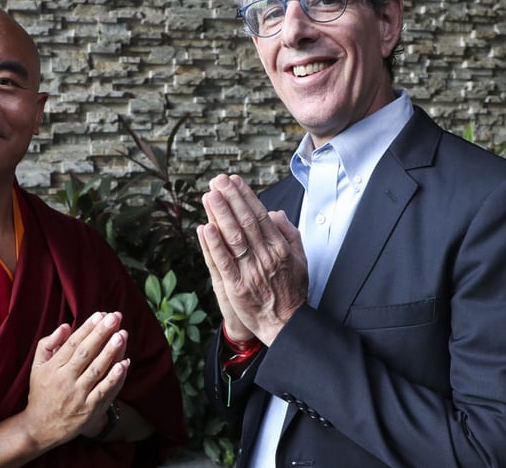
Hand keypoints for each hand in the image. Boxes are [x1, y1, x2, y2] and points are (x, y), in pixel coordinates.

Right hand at [22, 312, 128, 446]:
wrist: (40, 428)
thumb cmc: (42, 392)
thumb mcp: (37, 367)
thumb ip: (48, 344)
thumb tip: (66, 326)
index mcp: (52, 368)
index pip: (72, 344)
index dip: (87, 328)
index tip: (100, 314)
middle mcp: (65, 380)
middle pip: (86, 353)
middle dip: (101, 334)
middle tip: (114, 318)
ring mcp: (78, 396)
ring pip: (96, 370)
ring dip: (110, 352)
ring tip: (121, 335)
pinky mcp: (89, 410)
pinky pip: (104, 391)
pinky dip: (114, 378)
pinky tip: (124, 364)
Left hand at [197, 174, 307, 344]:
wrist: (286, 325)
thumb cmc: (292, 292)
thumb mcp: (300, 260)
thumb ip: (289, 235)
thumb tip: (275, 214)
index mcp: (280, 249)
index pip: (260, 216)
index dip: (246, 197)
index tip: (234, 181)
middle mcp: (265, 257)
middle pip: (244, 222)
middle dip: (230, 199)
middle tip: (217, 181)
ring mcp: (250, 272)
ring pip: (233, 238)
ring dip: (220, 215)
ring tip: (209, 196)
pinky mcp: (237, 287)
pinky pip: (223, 262)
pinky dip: (213, 245)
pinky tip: (205, 228)